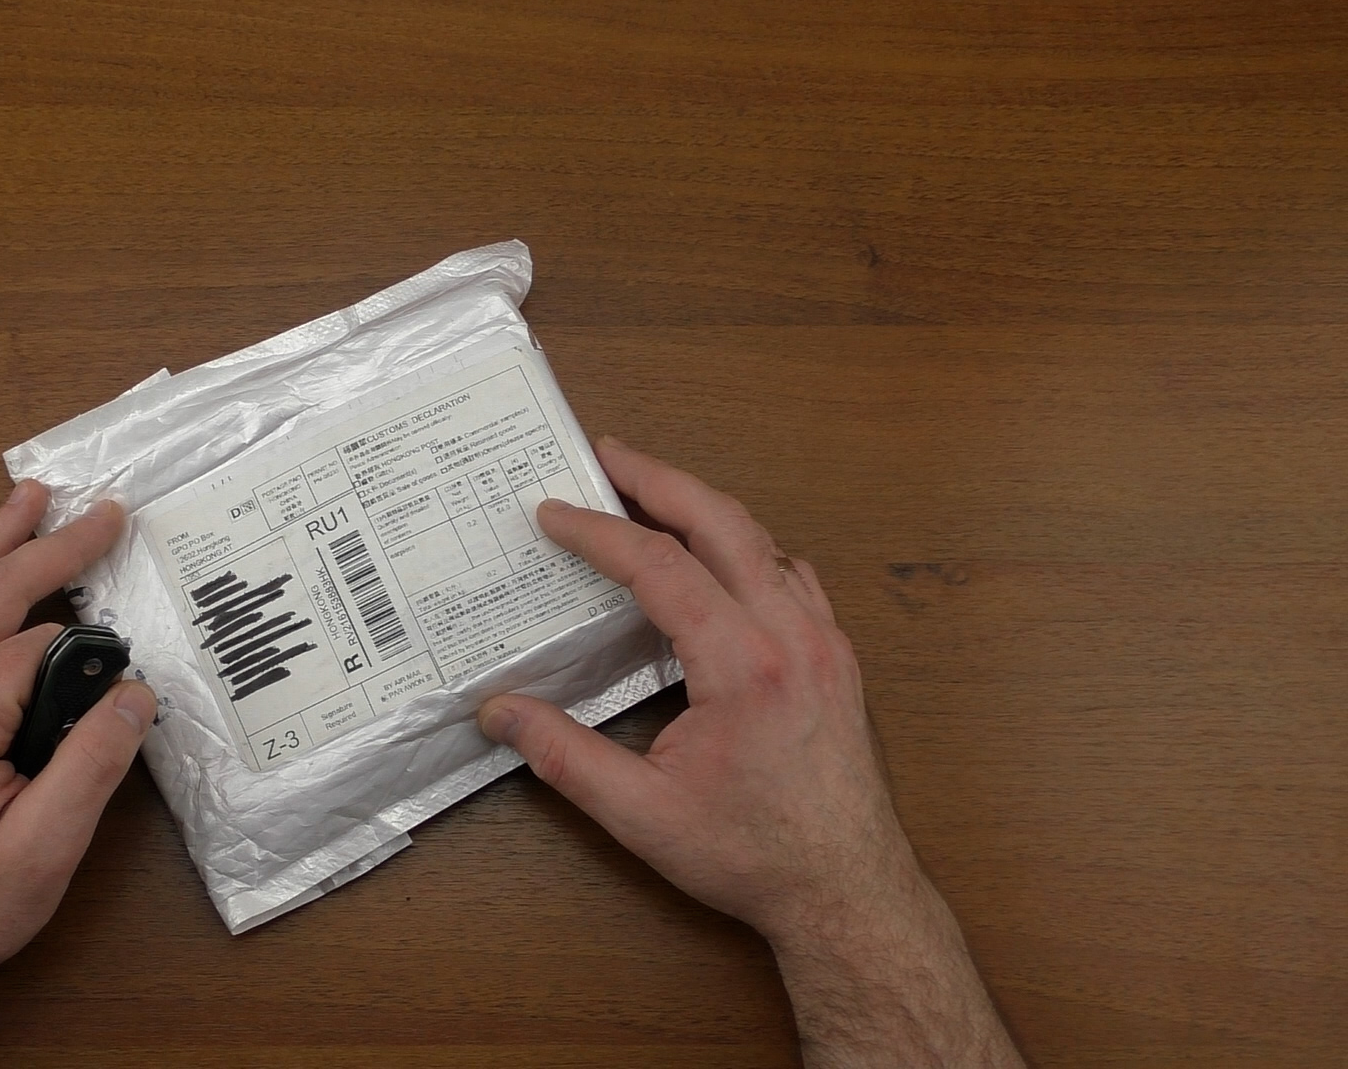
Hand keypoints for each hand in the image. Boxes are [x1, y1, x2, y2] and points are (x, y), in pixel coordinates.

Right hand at [481, 437, 1021, 1066]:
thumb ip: (564, 757)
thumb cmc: (756, 856)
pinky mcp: (837, 657)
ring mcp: (824, 640)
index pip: (660, 565)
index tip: (552, 512)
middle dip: (657, 478)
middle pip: (721, 520)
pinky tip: (719, 558)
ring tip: (649, 493)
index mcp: (744, 663)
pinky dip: (746, 547)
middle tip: (606, 454)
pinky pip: (791, 573)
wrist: (847, 893)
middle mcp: (793, 634)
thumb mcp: (642, 814)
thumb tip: (500, 713)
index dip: (599, 532)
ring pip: (762, 540)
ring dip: (703, 508)